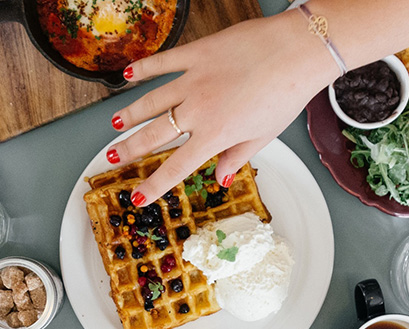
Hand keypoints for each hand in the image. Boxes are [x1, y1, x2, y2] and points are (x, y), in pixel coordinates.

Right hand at [105, 11, 336, 205]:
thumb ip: (238, 156)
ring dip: (130, 114)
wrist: (296, 51)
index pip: (176, 167)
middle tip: (112, 157)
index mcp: (216, 135)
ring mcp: (193, 80)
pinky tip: (128, 75)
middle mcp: (198, 110)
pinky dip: (143, 69)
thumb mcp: (265, 135)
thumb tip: (222, 178)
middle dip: (130, 149)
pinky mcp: (197, 54)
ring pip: (151, 100)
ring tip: (114, 124)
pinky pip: (163, 63)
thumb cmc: (287, 93)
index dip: (154, 185)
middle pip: (154, 134)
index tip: (137, 198)